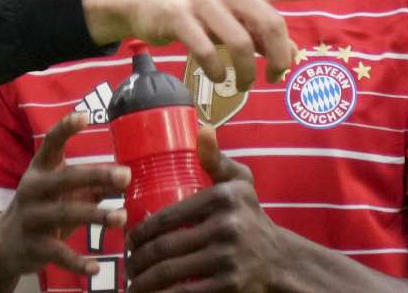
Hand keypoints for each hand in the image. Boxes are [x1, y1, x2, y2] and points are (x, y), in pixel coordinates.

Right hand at [0, 113, 130, 279]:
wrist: (3, 246)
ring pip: (65, 213)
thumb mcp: (62, 193)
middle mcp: (33, 189)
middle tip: (125, 175)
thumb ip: (92, 185)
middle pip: (65, 178)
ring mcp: (31, 218)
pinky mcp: (33, 246)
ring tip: (122, 217)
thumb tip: (127, 176)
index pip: (51, 143)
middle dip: (96, 175)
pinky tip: (96, 267)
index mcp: (40, 170)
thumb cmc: (43, 210)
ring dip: (96, 215)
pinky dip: (77, 262)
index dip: (65, 129)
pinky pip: (58, 253)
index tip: (84, 116)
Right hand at [81, 0, 343, 89]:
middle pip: (270, 24)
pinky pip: (208, 51)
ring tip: (244, 84)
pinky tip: (215, 77)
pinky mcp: (178, 17)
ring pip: (241, 43)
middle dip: (279, 57)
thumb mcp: (226, 10)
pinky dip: (215, 70)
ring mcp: (202, 1)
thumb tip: (294, 52)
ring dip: (247, 71)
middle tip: (276, 77)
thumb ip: (257, 27)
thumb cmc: (188, 6)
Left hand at [125, 127, 280, 291]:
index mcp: (221, 198)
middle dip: (137, 259)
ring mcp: (226, 258)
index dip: (140, 232)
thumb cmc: (251, 217)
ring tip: (132, 283)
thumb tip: (201, 129)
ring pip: (169, 272)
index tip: (128, 240)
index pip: (166, 217)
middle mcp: (225, 227)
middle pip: (164, 246)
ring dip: (143, 281)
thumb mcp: (240, 184)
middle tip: (127, 264)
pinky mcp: (228, 285)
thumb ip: (216, 159)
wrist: (280, 260)